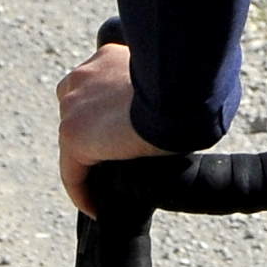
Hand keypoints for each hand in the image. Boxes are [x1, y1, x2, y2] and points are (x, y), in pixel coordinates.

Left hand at [58, 40, 169, 216]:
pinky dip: (83, 192)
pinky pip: (72, 173)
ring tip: (107, 188)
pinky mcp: (73, 135)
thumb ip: (162, 89)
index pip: (96, 88)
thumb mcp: (174, 80)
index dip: (106, 113)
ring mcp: (75, 105)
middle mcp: (85, 76)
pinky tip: (97, 208)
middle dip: (94, 134)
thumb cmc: (194, 85)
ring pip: (75, 143)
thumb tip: (184, 110)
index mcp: (110, 58)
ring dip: (90, 162)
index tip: (121, 134)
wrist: (181, 90)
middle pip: (79, 112)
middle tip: (115, 161)